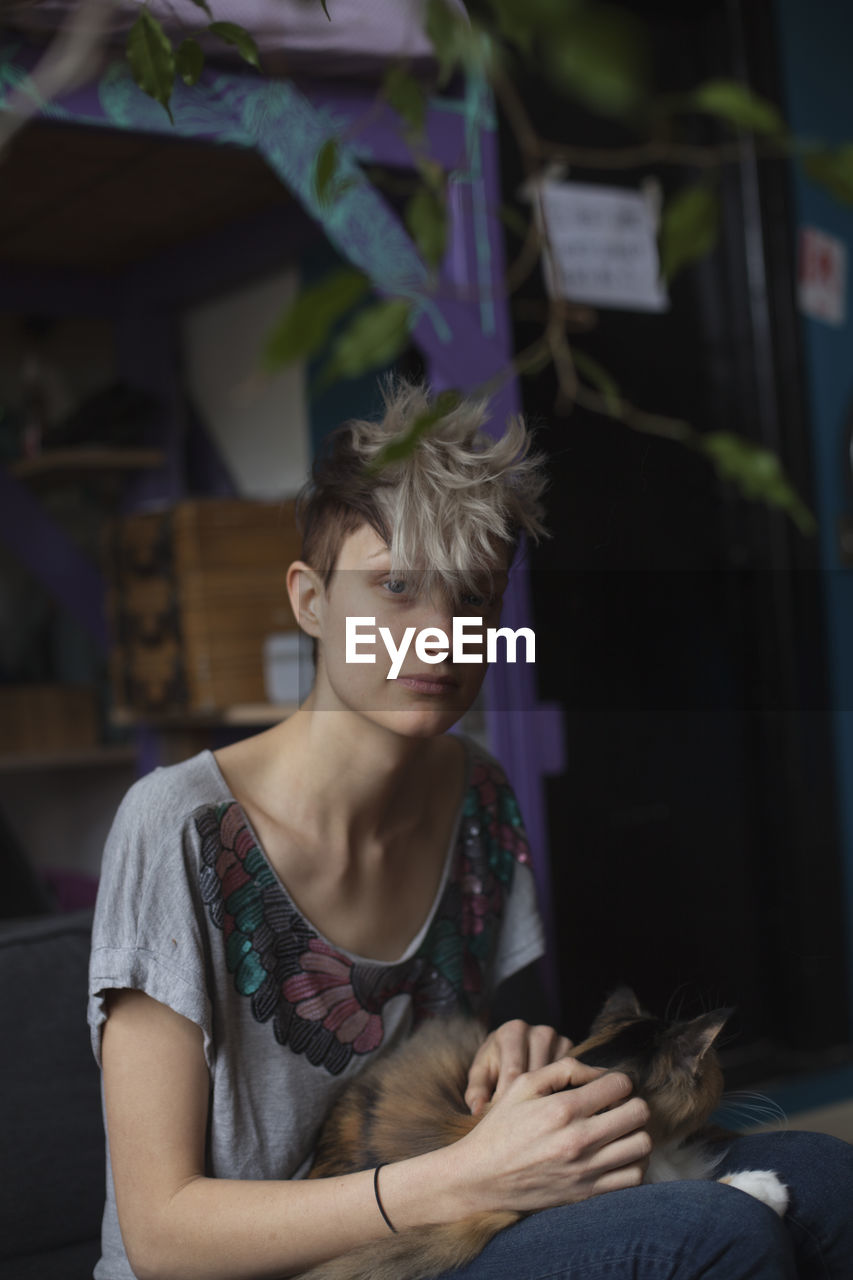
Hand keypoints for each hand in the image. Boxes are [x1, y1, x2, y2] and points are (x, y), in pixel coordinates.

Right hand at [456, 1057, 651, 1215]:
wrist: (481, 1177)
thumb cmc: (501, 1126)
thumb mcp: (523, 1084)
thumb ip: (564, 1069)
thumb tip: (600, 1072)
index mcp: (563, 1108)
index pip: (620, 1085)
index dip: (618, 1080)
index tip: (608, 1086)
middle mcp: (579, 1140)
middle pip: (639, 1113)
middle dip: (632, 1103)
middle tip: (617, 1106)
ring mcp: (586, 1170)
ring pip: (642, 1145)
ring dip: (635, 1132)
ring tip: (618, 1130)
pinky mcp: (588, 1193)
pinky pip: (634, 1177)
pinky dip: (632, 1162)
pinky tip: (615, 1154)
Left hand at [465, 1019, 573, 1115]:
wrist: (512, 1050)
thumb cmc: (494, 1065)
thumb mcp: (481, 1075)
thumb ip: (476, 1091)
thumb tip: (477, 1110)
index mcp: (512, 1032)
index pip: (515, 1072)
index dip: (509, 1101)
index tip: (504, 1124)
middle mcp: (538, 1033)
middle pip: (538, 1076)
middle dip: (528, 1103)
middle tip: (521, 1128)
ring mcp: (559, 1041)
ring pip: (556, 1079)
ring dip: (546, 1100)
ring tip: (535, 1122)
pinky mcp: (573, 1053)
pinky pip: (570, 1079)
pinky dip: (560, 1095)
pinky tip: (550, 1110)